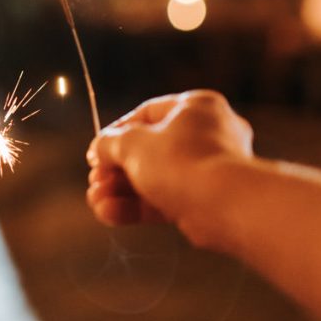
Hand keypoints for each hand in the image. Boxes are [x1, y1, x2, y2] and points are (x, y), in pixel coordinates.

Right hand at [86, 90, 252, 239]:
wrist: (226, 207)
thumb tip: (99, 148)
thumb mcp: (134, 144)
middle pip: (150, 150)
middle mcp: (208, 135)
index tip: (97, 151)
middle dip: (116, 169)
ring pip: (156, 178)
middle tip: (95, 181)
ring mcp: (209, 170)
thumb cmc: (183, 162)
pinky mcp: (207, 202)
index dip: (116, 132)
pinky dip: (138, 207)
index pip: (148, 113)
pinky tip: (109, 214)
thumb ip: (111, 143)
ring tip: (95, 201)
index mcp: (196, 107)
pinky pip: (166, 200)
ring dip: (122, 190)